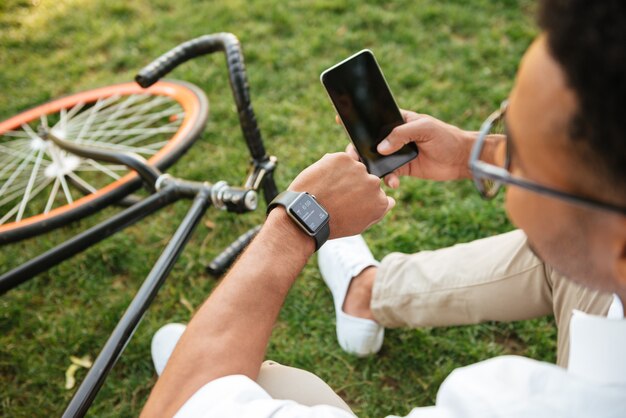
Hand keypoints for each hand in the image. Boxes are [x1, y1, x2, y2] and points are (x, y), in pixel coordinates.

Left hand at [288, 152, 393, 237]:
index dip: (362, 196)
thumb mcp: (360, 225)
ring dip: (343, 174)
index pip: (377, 192)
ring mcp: (358, 169)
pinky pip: (338, 159)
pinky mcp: (342, 158)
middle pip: (365, 178)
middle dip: (354, 184)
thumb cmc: (332, 224)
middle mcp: (373, 183)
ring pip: (352, 167)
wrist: (308, 216)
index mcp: (380, 200)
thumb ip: (378, 211)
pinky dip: (330, 167)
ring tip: (328, 189)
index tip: (350, 202)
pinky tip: (322, 180)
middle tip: (336, 196)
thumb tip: (391, 200)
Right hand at [341, 111, 475, 187]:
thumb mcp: (424, 128)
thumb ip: (401, 134)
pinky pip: (388, 175)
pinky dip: (388, 180)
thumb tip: (380, 148)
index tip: (340, 120)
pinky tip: (394, 183)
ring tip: (372, 175)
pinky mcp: (402, 169)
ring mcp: (397, 153)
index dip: (357, 120)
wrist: (461, 158)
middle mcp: (393, 137)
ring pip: (376, 160)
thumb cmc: (445, 136)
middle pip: (368, 142)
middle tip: (353, 158)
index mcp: (397, 121)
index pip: (374, 118)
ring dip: (371, 168)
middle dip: (358, 150)